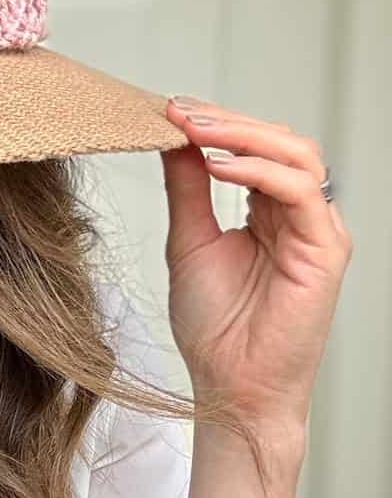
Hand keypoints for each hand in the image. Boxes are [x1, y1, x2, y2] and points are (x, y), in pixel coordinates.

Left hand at [159, 96, 352, 430]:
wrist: (230, 387)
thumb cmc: (214, 330)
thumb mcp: (189, 243)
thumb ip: (188, 189)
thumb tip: (174, 138)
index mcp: (268, 213)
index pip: (254, 149)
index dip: (216, 125)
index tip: (170, 110)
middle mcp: (298, 216)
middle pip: (279, 142)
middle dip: (228, 121)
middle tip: (180, 111)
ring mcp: (317, 230)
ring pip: (296, 155)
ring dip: (244, 136)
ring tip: (196, 131)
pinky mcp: (327, 249)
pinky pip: (300, 191)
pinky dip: (260, 171)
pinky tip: (221, 167)